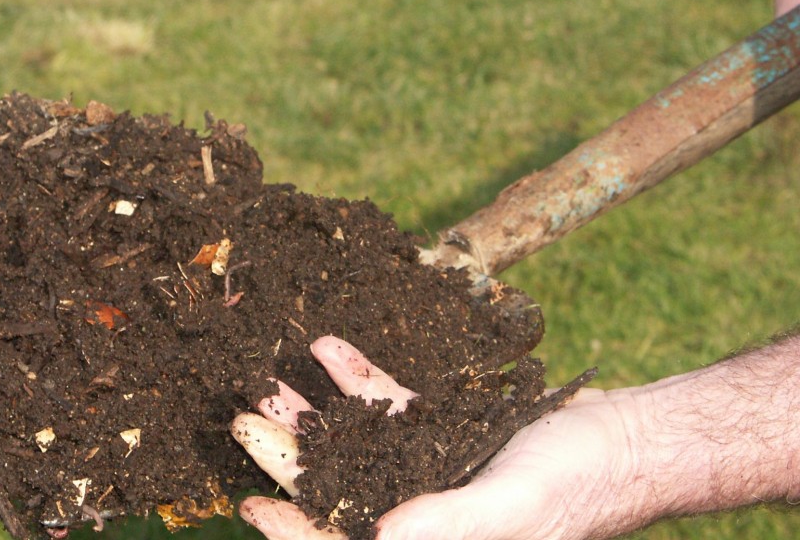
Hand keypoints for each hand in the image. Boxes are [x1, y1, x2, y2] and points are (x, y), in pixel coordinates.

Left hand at [232, 336, 646, 539]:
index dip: (296, 531)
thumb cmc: (582, 486)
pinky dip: (359, 381)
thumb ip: (449, 523)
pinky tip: (328, 349)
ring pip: (354, 446)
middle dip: (289, 459)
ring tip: (270, 381)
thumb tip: (376, 538)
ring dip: (313, 415)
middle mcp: (420, 516)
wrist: (626, 440)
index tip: (253, 502)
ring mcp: (427, 473)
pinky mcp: (442, 434)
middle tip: (243, 422)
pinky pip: (388, 409)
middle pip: (336, 492)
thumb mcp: (514, 508)